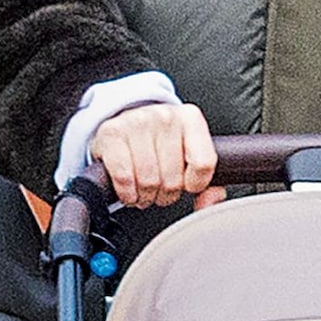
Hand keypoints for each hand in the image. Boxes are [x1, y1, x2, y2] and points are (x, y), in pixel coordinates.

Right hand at [94, 100, 221, 210]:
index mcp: (191, 119)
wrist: (126, 123)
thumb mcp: (189, 156)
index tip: (186, 183)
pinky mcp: (112, 133)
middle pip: (173, 179)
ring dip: (145, 196)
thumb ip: (209, 184)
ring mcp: (137, 122)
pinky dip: (127, 193)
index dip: (194, 184)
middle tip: (160, 188)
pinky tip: (129, 190)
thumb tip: (208, 204)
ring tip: (144, 190)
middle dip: (166, 194)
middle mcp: (166, 116)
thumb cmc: (161, 144)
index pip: (204, 164)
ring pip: (149, 181)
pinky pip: (124, 178)